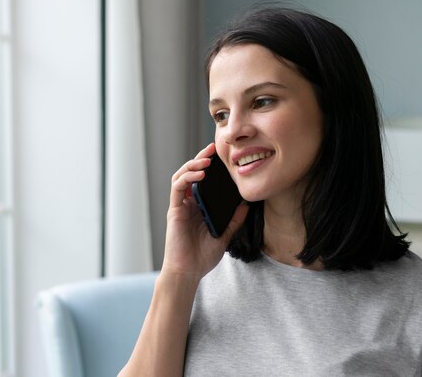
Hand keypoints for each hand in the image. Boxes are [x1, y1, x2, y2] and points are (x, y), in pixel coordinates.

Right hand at [162, 143, 247, 281]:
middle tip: (213, 148)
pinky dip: (187, 178)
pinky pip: (178, 188)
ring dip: (193, 165)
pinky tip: (199, 175)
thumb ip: (234, 220)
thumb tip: (246, 205)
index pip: (203, 181)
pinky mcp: (175, 211)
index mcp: (199, 207)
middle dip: (201, 158)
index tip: (222, 156)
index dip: (210, 166)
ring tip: (206, 159)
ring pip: (181, 176)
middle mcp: (188, 204)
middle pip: (191, 174)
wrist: (188, 272)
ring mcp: (180, 206)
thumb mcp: (225, 235)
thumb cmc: (202, 257)